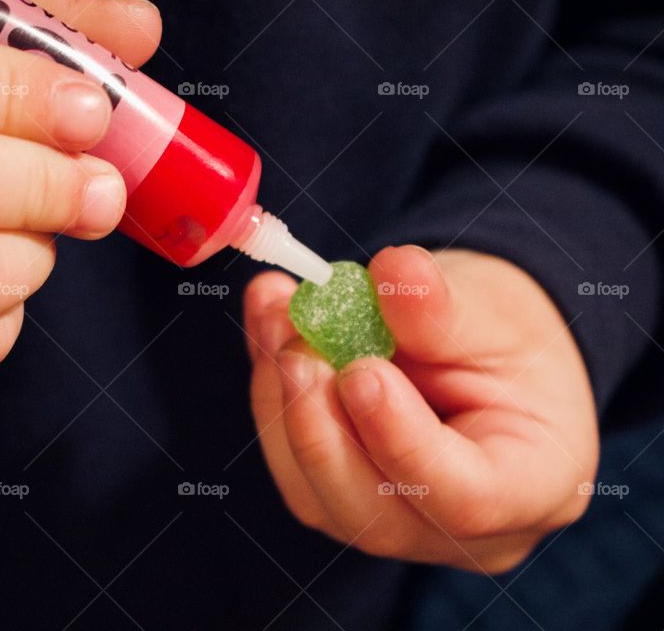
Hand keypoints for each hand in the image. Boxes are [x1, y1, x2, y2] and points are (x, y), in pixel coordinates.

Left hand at [243, 246, 597, 572]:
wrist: (474, 346)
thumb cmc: (502, 336)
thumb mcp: (490, 308)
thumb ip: (443, 304)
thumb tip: (396, 271)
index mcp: (532, 487)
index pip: (465, 498)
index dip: (401, 441)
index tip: (361, 371)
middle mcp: (458, 530)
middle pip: (373, 514)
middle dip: (320, 427)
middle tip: (296, 346)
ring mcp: (391, 523)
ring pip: (313, 491)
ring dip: (282, 400)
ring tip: (277, 314)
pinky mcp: (335, 497)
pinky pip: (289, 460)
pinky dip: (271, 390)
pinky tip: (270, 326)